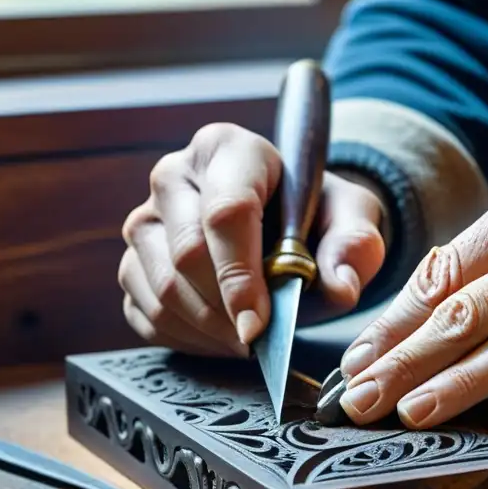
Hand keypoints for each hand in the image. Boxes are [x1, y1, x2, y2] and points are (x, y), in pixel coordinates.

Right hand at [119, 123, 386, 355]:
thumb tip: (339, 286)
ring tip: (247, 340)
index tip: (259, 324)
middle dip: (226, 311)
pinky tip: (221, 338)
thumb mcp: (351, 218)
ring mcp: (146, 220)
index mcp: (227, 148)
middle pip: (187, 254)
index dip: (241, 275)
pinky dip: (187, 339)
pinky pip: (146, 314)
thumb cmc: (314, 214)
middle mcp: (174, 177)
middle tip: (261, 339)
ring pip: (161, 290)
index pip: (225, 212)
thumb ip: (354, 247)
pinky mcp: (134, 262)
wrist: (285, 220)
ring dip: (207, 330)